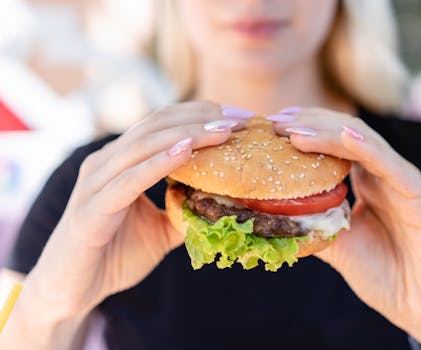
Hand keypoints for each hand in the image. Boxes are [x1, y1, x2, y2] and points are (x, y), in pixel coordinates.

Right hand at [24, 101, 247, 321]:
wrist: (72, 290)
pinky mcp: (91, 210)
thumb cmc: (114, 255)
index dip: (200, 115)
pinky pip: (129, 180)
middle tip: (240, 118)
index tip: (238, 116)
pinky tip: (186, 151)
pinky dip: (159, 163)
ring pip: (143, 144)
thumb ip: (185, 211)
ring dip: (187, 134)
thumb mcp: (161, 230)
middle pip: (156, 125)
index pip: (162, 123)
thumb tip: (221, 203)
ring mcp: (95, 183)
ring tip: (223, 130)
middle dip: (201, 118)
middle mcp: (106, 163)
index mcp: (121, 162)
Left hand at [269, 108, 420, 349]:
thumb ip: (313, 225)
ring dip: (329, 132)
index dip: (305, 131)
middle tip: (276, 122)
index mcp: (368, 182)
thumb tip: (271, 215)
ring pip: (366, 143)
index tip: (271, 128)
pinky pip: (393, 167)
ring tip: (295, 129)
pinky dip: (368, 148)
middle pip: (346, 134)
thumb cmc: (385, 276)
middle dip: (310, 123)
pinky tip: (344, 136)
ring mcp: (405, 182)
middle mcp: (386, 175)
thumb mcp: (338, 246)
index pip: (334, 144)